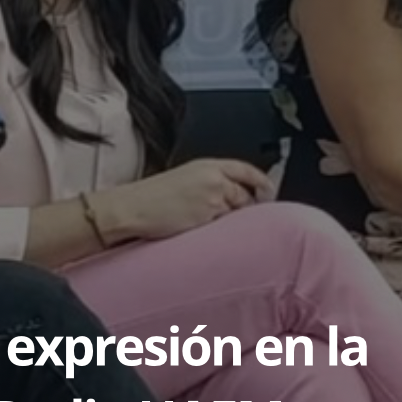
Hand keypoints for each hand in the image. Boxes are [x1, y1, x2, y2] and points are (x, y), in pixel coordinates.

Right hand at [104, 159, 275, 240]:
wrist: (133, 207)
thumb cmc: (150, 197)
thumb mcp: (182, 180)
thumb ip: (207, 184)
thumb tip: (226, 198)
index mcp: (205, 165)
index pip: (244, 169)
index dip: (261, 180)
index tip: (268, 190)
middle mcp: (214, 178)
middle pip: (246, 195)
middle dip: (248, 208)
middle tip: (244, 219)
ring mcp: (213, 198)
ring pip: (238, 213)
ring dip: (234, 222)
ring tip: (215, 229)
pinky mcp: (209, 217)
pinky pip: (226, 227)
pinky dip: (224, 232)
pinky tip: (210, 235)